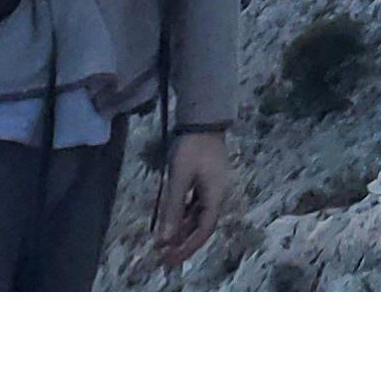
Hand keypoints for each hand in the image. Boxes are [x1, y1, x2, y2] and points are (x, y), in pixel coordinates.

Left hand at [149, 128, 230, 268]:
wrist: (203, 120)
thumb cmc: (192, 148)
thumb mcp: (179, 178)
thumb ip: (172, 209)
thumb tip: (165, 239)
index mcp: (216, 196)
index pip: (205, 230)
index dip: (188, 247)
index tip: (171, 259)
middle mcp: (218, 195)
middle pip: (202, 226)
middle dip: (183, 243)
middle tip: (163, 257)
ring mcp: (213, 188)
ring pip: (197, 217)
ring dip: (181, 231)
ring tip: (162, 244)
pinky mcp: (206, 181)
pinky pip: (195, 205)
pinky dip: (182, 217)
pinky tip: (170, 223)